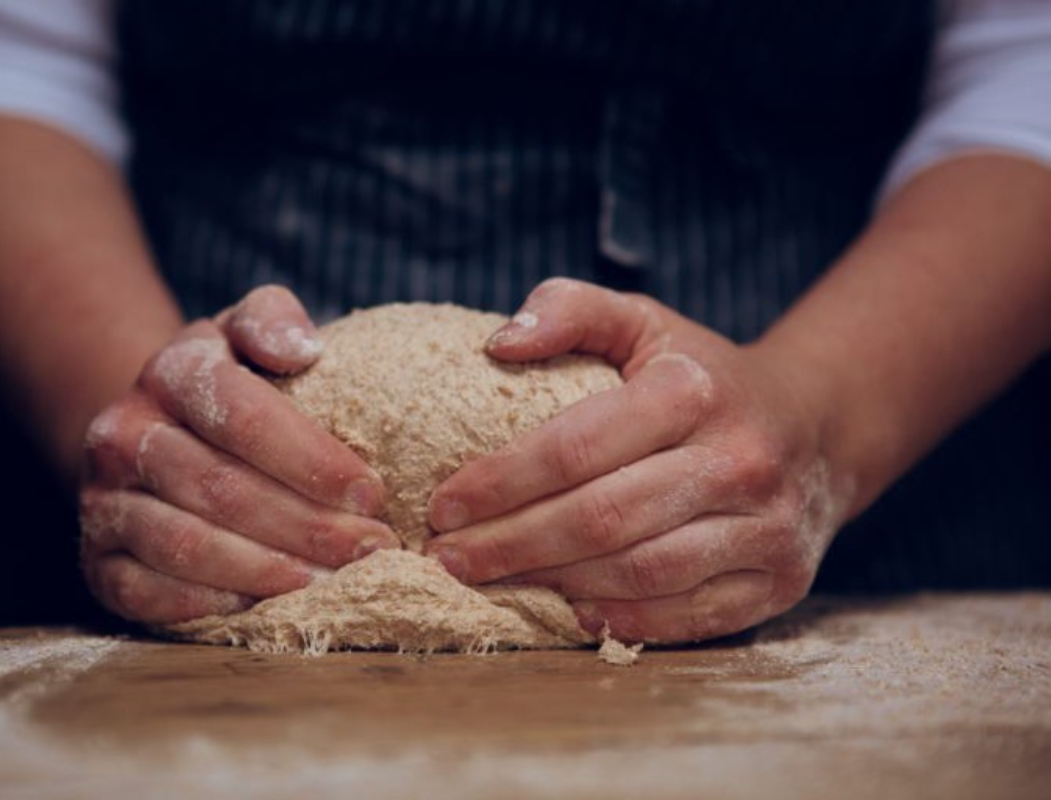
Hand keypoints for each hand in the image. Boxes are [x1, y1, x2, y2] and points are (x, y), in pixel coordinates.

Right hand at [79, 285, 397, 623]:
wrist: (152, 433)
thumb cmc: (228, 384)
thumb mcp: (245, 332)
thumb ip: (273, 320)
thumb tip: (302, 348)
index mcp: (170, 372)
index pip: (241, 415)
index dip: (310, 459)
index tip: (372, 491)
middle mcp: (124, 435)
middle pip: (219, 487)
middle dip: (305, 525)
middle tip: (371, 550)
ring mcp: (103, 502)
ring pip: (185, 545)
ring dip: (267, 572)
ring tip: (334, 586)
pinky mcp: (98, 562)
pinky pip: (147, 594)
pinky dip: (210, 606)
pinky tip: (268, 610)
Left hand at [425, 278, 851, 643]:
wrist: (815, 426)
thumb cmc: (701, 375)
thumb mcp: (644, 321)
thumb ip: (571, 309)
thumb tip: (498, 343)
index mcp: (693, 391)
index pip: (577, 446)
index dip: (501, 481)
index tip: (442, 505)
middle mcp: (738, 460)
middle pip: (602, 519)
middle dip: (511, 545)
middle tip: (446, 559)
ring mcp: (766, 527)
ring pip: (641, 574)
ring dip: (555, 586)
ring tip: (491, 584)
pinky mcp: (779, 579)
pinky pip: (690, 616)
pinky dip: (624, 621)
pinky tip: (568, 611)